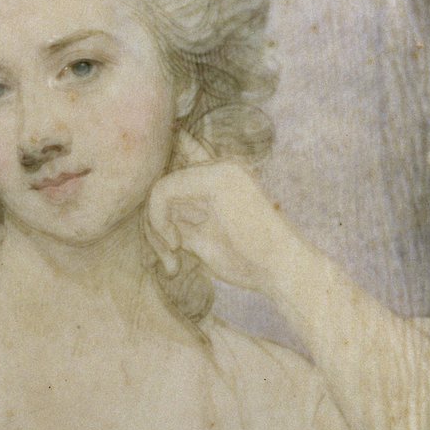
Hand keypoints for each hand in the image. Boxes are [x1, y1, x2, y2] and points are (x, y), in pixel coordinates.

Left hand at [144, 132, 295, 296]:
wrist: (284, 271)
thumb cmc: (247, 261)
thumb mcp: (202, 237)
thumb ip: (178, 219)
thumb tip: (145, 211)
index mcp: (221, 176)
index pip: (178, 158)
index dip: (159, 191)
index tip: (164, 239)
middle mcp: (220, 165)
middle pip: (162, 182)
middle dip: (153, 223)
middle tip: (168, 258)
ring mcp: (220, 168)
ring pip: (158, 186)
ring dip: (155, 227)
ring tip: (174, 256)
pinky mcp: (215, 178)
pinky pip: (163, 189)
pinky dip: (159, 220)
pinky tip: (177, 245)